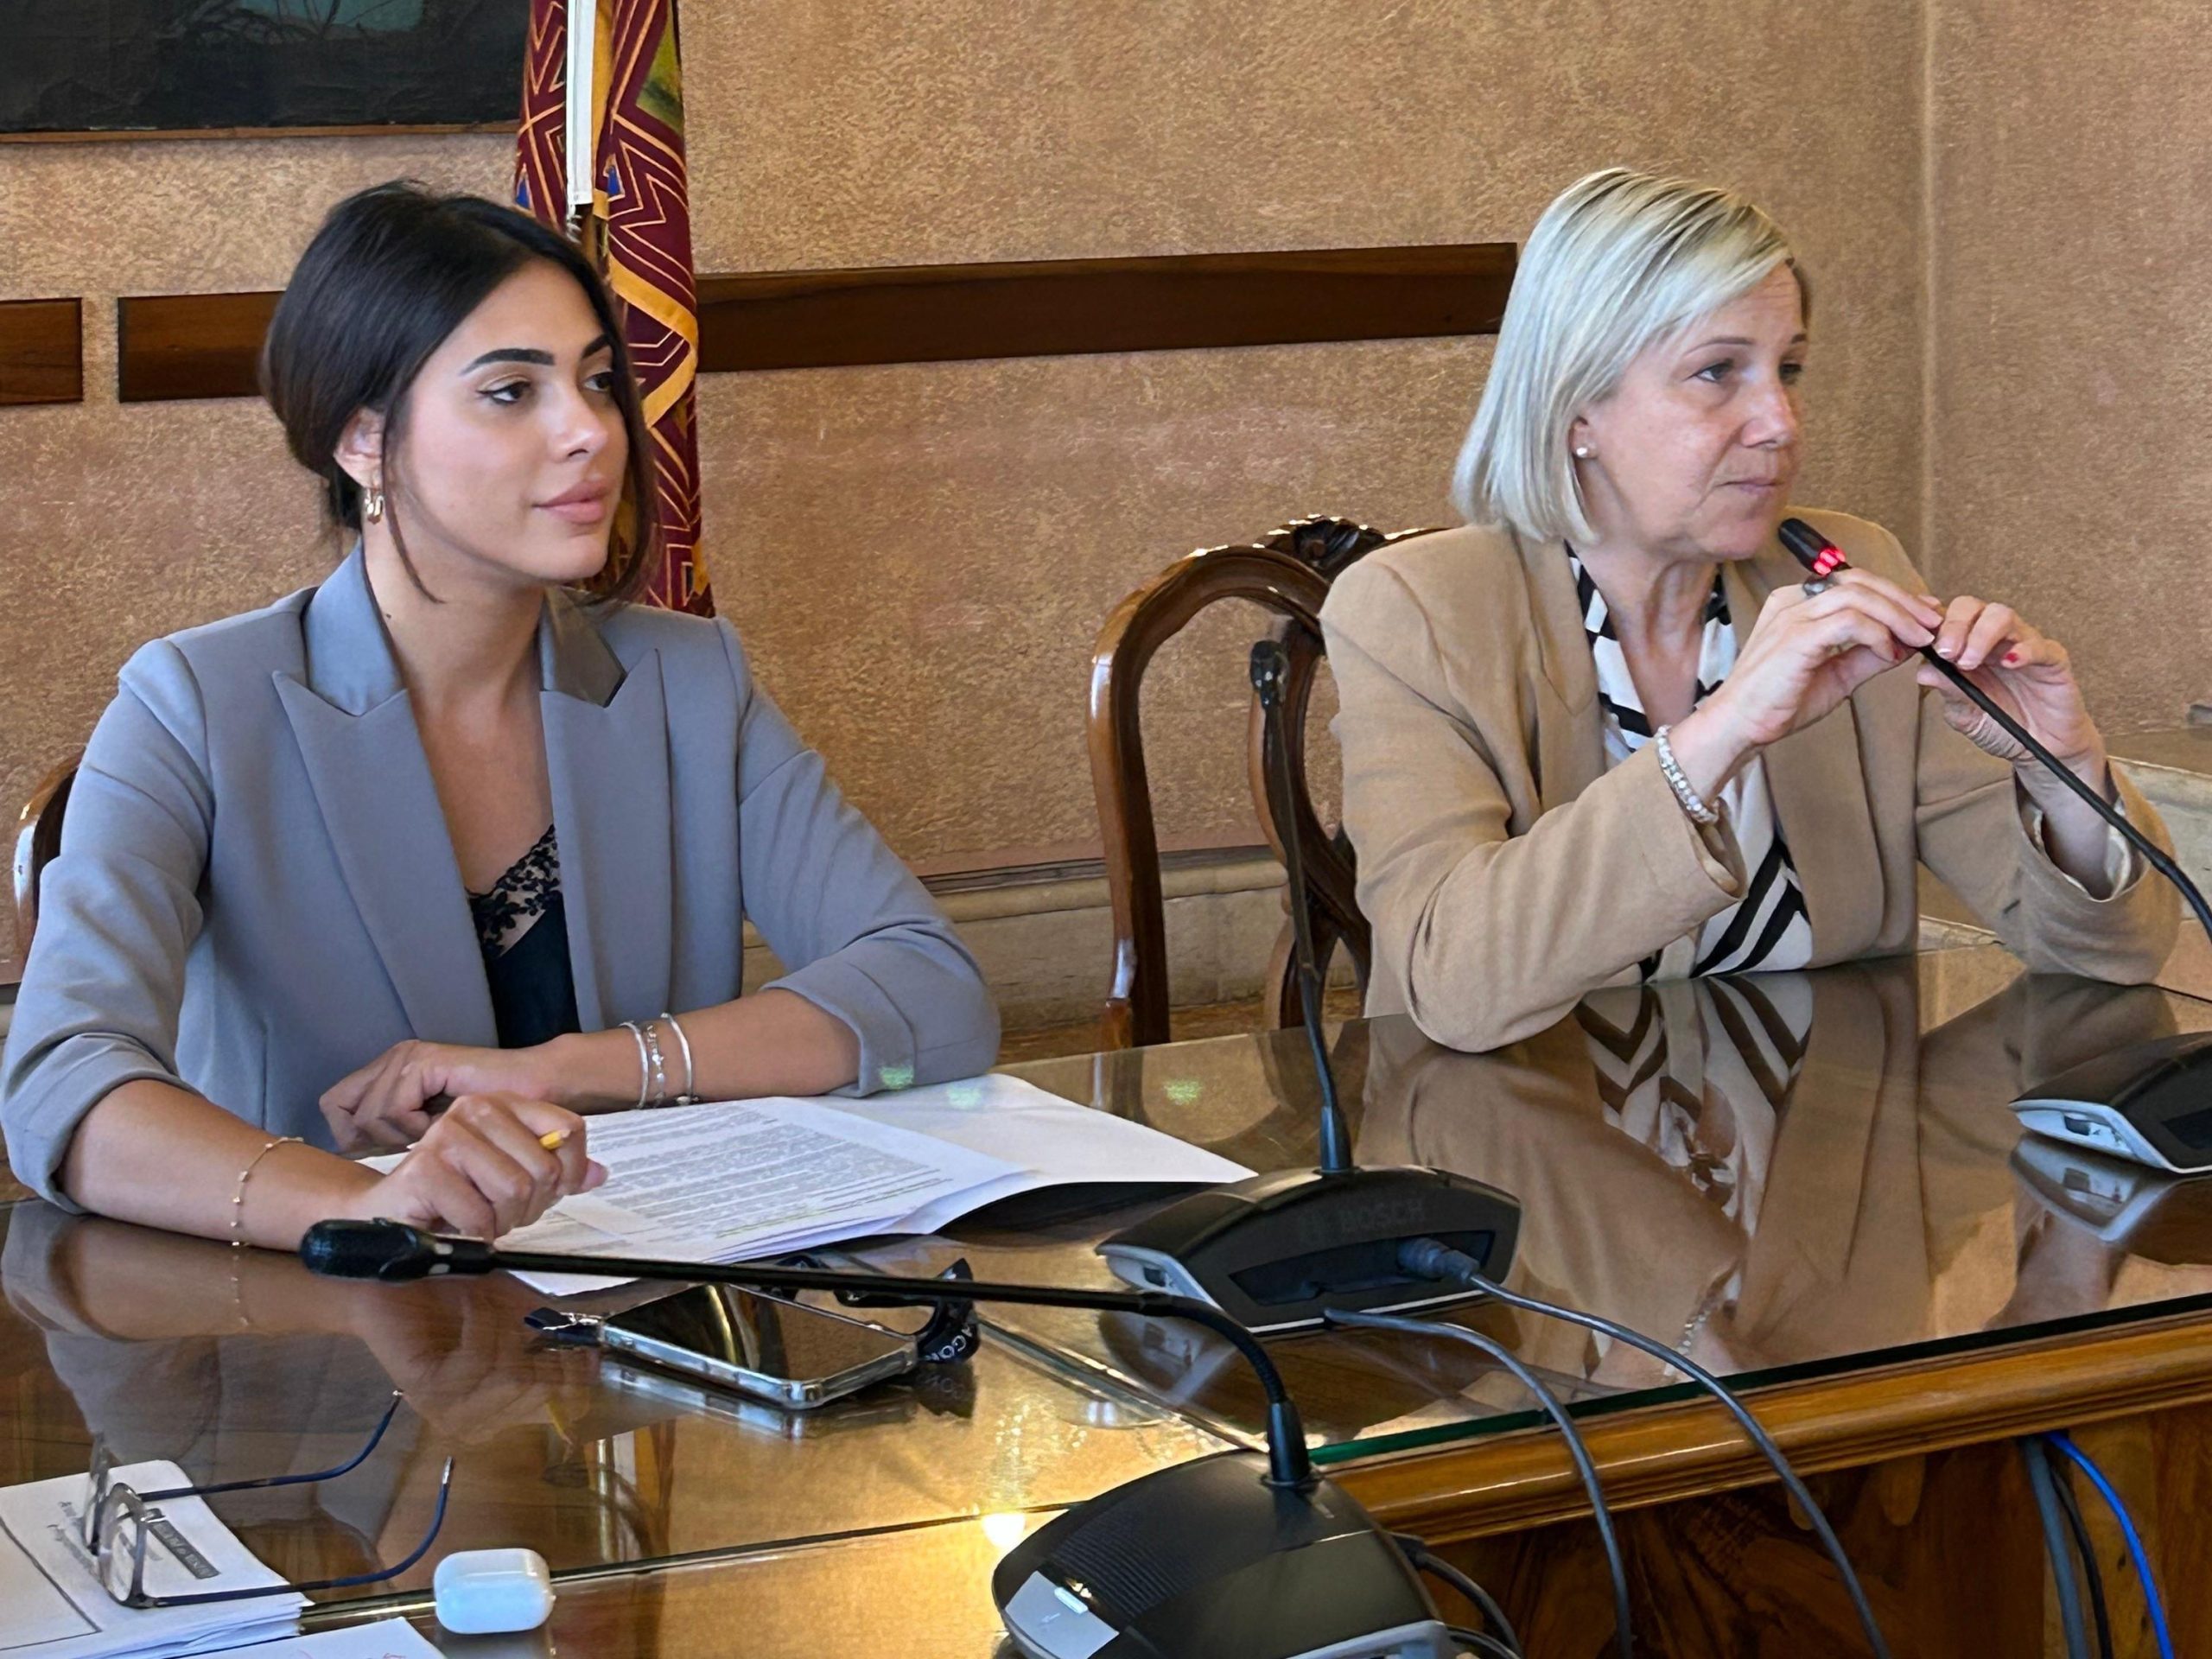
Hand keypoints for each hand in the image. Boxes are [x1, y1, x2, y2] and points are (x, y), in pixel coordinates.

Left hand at [321, 1040, 562, 1152]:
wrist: (534, 1099)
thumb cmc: (488, 1123)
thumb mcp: (427, 1128)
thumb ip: (391, 1130)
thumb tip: (351, 1147)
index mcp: (391, 1071)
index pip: (334, 1105)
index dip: (350, 1134)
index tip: (386, 1150)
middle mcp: (394, 1058)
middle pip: (340, 1110)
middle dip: (371, 1139)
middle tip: (410, 1146)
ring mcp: (408, 1057)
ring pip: (368, 1116)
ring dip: (401, 1137)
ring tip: (434, 1136)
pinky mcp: (425, 1062)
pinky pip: (394, 1110)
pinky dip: (415, 1129)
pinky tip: (441, 1127)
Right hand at [338, 1093, 604, 1240]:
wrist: (390, 1211)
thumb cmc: (455, 1194)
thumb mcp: (514, 1177)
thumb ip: (556, 1172)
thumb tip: (598, 1174)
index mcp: (502, 1103)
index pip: (569, 1130)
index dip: (569, 1170)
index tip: (549, 1189)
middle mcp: (475, 1109)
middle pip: (543, 1169)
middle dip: (530, 1205)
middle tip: (502, 1211)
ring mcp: (447, 1135)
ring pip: (514, 1191)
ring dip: (502, 1221)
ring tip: (480, 1217)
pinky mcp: (425, 1169)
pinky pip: (480, 1216)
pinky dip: (476, 1233)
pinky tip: (456, 1224)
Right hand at [1697, 568, 1939, 752]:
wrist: (1740, 725)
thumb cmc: (1777, 702)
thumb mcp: (1835, 675)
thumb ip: (1865, 655)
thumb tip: (1902, 645)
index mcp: (1797, 604)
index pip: (1855, 584)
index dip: (1895, 595)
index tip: (1924, 614)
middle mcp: (1793, 601)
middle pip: (1860, 582)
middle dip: (1904, 600)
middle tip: (1932, 623)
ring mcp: (1792, 616)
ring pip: (1859, 597)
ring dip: (1898, 616)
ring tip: (1919, 638)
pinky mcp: (1796, 636)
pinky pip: (1850, 622)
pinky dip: (1878, 634)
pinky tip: (1889, 652)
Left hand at [1919, 594, 2105, 784]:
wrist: (2039, 747)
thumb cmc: (1999, 724)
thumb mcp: (1965, 713)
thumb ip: (1948, 690)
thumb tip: (1922, 671)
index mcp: (1965, 647)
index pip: (1945, 617)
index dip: (1931, 623)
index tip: (1919, 642)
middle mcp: (1993, 639)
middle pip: (1971, 606)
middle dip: (1953, 625)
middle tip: (1946, 652)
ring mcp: (2023, 644)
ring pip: (2002, 615)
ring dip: (1981, 635)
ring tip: (1969, 662)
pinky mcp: (2052, 658)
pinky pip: (2039, 645)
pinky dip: (2023, 650)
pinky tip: (2009, 663)